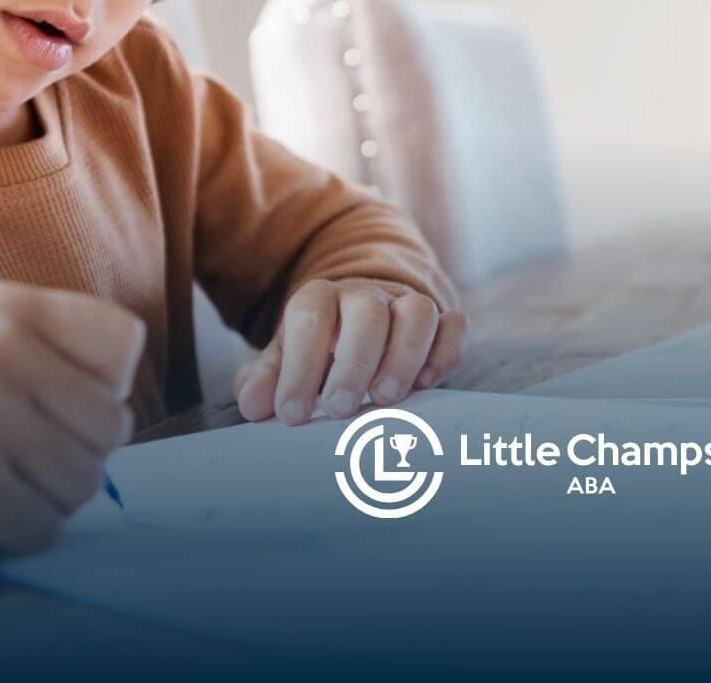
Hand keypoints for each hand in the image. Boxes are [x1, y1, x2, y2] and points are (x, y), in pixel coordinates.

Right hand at [0, 282, 144, 584]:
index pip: (124, 341)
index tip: (52, 399)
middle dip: (75, 452)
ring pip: (87, 479)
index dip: (102, 384)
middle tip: (12, 453)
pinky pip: (46, 524)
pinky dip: (16, 532)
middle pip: (114, 421)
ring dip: (47, 497)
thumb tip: (127, 398)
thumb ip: (60, 353)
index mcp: (6, 305)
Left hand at [232, 279, 465, 423]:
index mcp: (321, 299)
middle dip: (354, 362)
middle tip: (339, 409)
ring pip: (417, 312)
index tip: (292, 413)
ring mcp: (408, 305)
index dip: (301, 365)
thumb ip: (266, 378)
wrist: (365, 319)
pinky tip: (428, 383)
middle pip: (367, 312)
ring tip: (384, 399)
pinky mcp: (442, 323)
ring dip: (404, 355)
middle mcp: (367, 296)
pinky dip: (445, 351)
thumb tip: (255, 402)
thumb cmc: (320, 350)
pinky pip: (454, 325)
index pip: (310, 317)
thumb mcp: (285, 359)